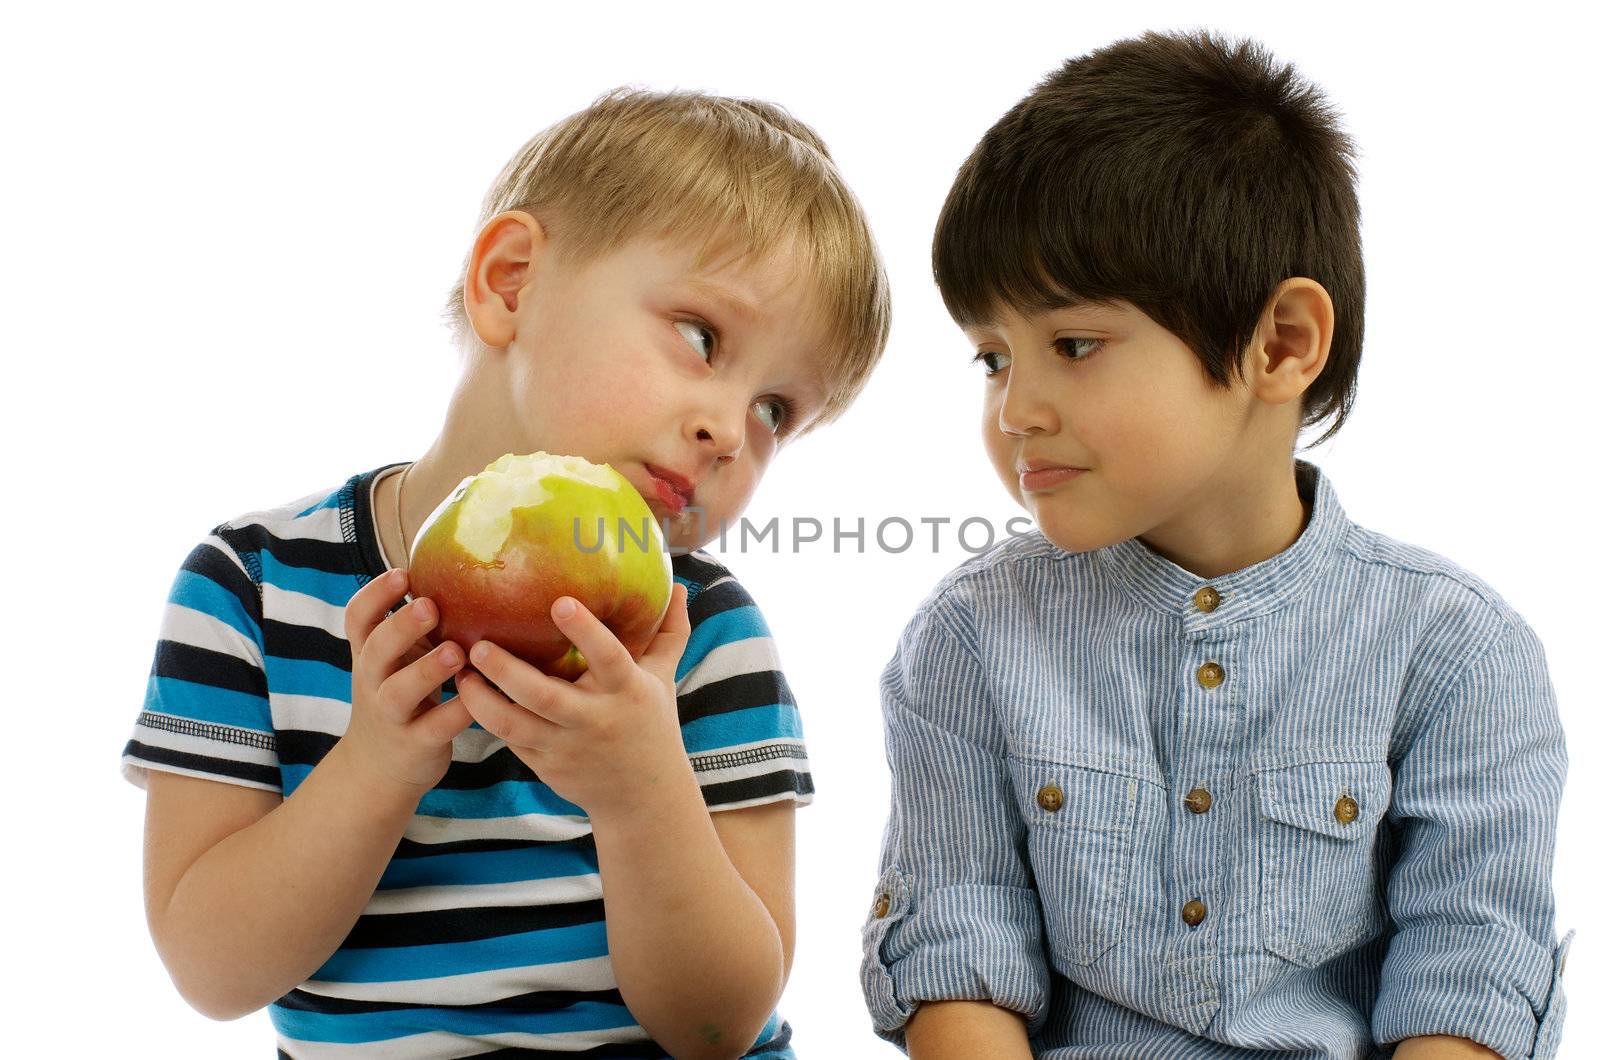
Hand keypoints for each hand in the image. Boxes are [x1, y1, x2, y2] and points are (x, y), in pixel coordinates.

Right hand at [339, 568, 473, 794]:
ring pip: (399, 693)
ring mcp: (391, 716)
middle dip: (399, 627)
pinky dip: (458, 712)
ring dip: (425, 671)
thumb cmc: (401, 695)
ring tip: (456, 652)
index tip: (402, 573)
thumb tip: (460, 564)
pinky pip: (434, 728)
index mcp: (370, 654)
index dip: (374, 595)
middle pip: (374, 651)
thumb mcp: (397, 660)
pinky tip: (482, 696)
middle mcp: (373, 682)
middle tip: (429, 605)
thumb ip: (415, 626)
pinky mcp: (415, 745)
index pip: (357, 619)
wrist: (379, 768)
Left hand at [455, 582, 692, 822]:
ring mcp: (565, 747)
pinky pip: (509, 740)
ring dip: (481, 699)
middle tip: (478, 644)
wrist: (643, 797)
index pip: (608, 657)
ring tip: (461, 672)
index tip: (559, 602)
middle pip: (543, 695)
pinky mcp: (544, 765)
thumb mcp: (665, 677)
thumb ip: (670, 632)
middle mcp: (594, 719)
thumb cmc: (652, 724)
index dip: (586, 631)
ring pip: (513, 724)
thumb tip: (677, 586)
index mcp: (626, 690)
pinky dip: (486, 718)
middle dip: (506, 670)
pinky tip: (468, 694)